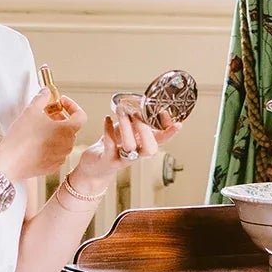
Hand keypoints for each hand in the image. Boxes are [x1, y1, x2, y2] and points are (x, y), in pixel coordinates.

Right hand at [0, 91, 84, 182]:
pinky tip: (37, 141)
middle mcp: (68, 145)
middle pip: (71, 127)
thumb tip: (46, 92)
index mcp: (67, 130)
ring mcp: (61, 157)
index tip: (60, 102)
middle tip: (47, 113)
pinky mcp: (52, 166)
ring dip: (55, 131)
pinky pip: (56, 152)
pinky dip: (50, 144)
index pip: (80, 116)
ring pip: (63, 140)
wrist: (10, 160)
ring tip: (40, 127)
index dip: (72, 106)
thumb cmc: (22, 136)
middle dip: (60, 118)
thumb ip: (42, 98)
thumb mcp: (31, 110)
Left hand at [68, 98, 183, 191]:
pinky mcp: (108, 161)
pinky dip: (108, 130)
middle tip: (137, 112)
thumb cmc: (113, 147)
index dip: (170, 133)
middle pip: (150, 148)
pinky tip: (107, 119)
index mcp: (144, 146)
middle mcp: (137, 154)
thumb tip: (140, 103)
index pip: (161, 140)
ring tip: (121, 111)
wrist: (94, 168)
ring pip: (129, 146)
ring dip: (126, 127)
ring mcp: (123, 159)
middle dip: (145, 129)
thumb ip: (134, 121)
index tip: (177, 122)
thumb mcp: (126, 132)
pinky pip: (110, 146)